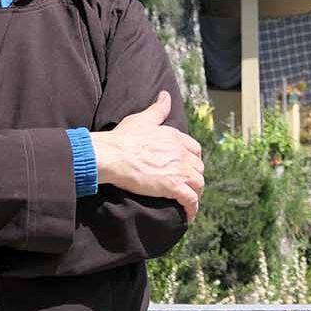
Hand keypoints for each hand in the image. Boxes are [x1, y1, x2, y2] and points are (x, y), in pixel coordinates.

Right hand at [90, 91, 203, 221]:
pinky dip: (192, 209)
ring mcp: (179, 170)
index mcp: (176, 137)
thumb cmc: (123, 137)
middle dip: (195, 177)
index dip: (193, 159)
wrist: (112, 155)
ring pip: (199, 184)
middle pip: (199, 168)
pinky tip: (189, 215)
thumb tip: (165, 95)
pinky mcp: (173, 187)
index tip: (187, 167)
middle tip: (188, 186)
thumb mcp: (143, 119)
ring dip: (196, 193)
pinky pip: (190, 200)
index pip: (195, 149)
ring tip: (190, 202)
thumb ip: (158, 109)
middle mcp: (181, 153)